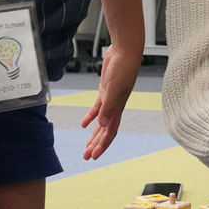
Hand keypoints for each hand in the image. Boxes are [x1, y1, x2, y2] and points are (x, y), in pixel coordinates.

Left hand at [80, 45, 141, 159]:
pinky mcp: (105, 90)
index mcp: (117, 108)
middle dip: (96, 145)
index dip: (102, 145)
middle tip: (87, 157)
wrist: (125, 51)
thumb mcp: (113, 88)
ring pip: (101, 122)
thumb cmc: (123, 68)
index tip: (93, 156)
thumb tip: (102, 125)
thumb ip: (108, 106)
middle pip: (105, 131)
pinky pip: (97, 108)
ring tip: (86, 146)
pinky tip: (84, 124)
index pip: (110, 132)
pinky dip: (91, 117)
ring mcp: (110, 99)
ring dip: (94, 135)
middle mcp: (114, 107)